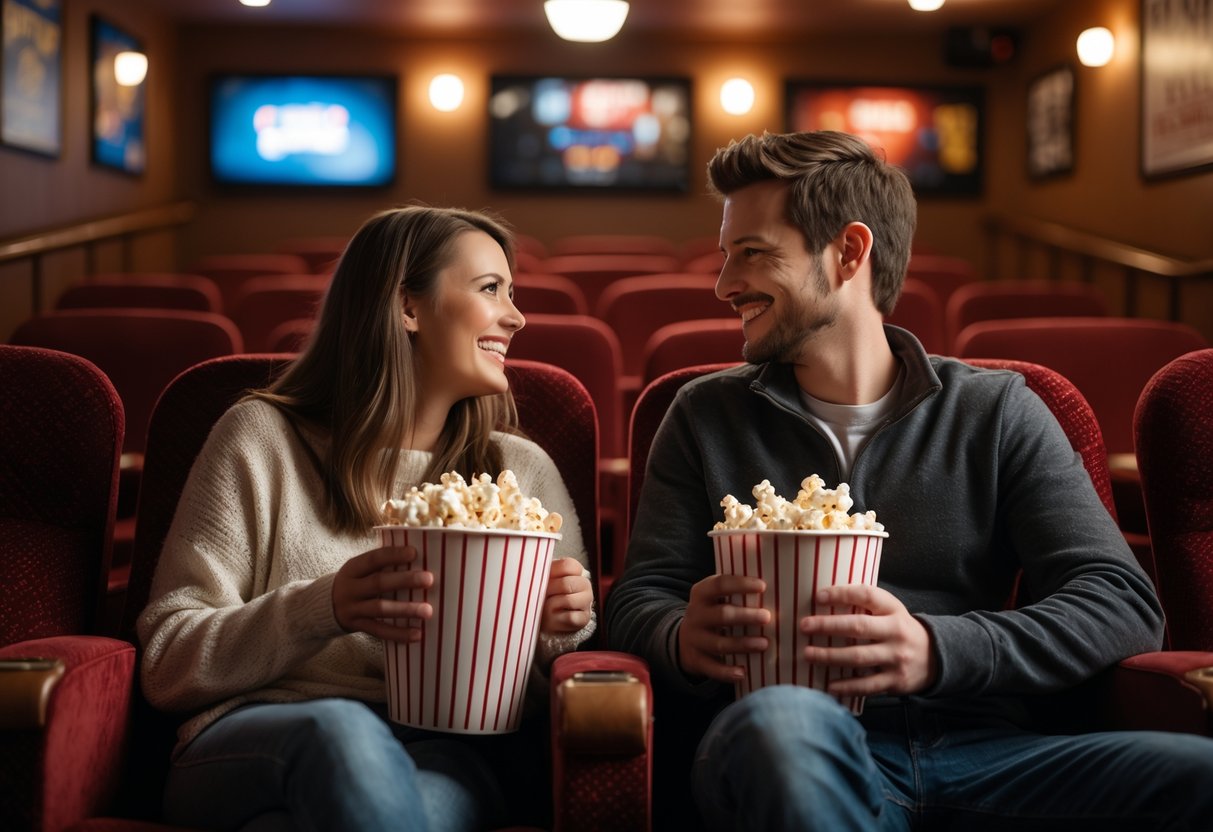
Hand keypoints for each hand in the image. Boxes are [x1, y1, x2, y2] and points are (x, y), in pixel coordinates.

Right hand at [332, 544, 432, 642]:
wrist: (323, 608)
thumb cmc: (354, 583)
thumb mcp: (359, 570)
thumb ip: (381, 565)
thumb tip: (419, 556)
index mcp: (352, 569)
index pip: (373, 559)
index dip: (393, 555)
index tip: (414, 552)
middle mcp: (350, 588)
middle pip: (378, 583)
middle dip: (404, 580)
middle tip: (429, 579)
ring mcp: (352, 609)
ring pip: (380, 609)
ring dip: (405, 609)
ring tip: (428, 610)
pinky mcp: (357, 626)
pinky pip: (379, 631)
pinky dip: (398, 633)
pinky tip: (417, 634)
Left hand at [541, 557, 592, 633]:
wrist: (540, 617)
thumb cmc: (541, 595)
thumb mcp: (540, 580)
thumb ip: (541, 572)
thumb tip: (536, 572)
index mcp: (574, 571)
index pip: (567, 565)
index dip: (551, 573)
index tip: (541, 579)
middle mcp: (584, 584)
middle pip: (566, 584)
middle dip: (549, 591)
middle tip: (540, 595)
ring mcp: (586, 602)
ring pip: (568, 601)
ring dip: (551, 605)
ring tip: (544, 607)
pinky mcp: (584, 618)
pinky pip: (570, 617)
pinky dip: (556, 619)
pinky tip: (552, 618)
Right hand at [678, 573, 770, 682]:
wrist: (683, 639)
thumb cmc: (713, 613)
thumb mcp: (715, 597)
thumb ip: (736, 590)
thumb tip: (774, 578)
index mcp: (701, 594)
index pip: (720, 584)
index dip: (741, 584)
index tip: (763, 586)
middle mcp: (695, 615)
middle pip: (721, 615)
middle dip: (746, 616)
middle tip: (768, 617)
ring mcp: (694, 639)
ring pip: (719, 643)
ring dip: (743, 644)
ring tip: (765, 644)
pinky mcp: (695, 660)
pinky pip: (712, 668)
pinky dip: (727, 672)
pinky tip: (743, 672)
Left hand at [800, 584, 936, 696]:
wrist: (935, 658)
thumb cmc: (899, 629)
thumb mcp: (891, 611)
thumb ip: (866, 605)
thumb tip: (824, 598)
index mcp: (893, 610)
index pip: (867, 595)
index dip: (842, 593)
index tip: (818, 596)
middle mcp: (896, 632)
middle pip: (858, 627)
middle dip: (828, 626)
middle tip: (804, 626)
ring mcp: (896, 658)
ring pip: (859, 657)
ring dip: (830, 656)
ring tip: (808, 654)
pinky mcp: (895, 681)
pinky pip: (867, 685)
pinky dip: (847, 686)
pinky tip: (829, 685)